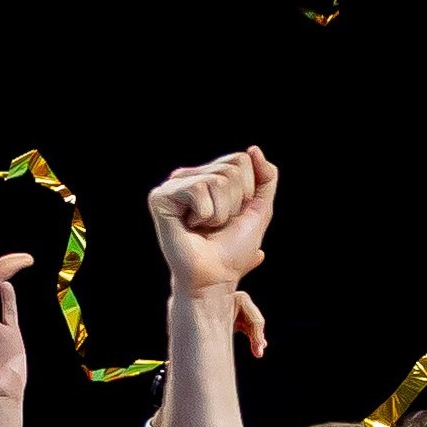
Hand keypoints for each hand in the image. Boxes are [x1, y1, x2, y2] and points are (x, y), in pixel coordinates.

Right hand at [149, 149, 279, 294]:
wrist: (215, 277)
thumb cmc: (233, 248)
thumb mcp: (260, 209)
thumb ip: (265, 177)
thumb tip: (253, 149)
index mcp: (209, 176)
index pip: (242, 159)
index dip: (247, 191)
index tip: (234, 215)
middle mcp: (189, 176)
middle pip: (231, 168)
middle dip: (235, 202)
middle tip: (218, 224)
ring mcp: (173, 185)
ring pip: (217, 180)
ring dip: (220, 212)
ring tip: (205, 227)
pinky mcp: (160, 197)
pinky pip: (197, 189)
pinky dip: (205, 214)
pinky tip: (191, 226)